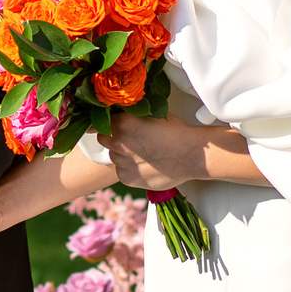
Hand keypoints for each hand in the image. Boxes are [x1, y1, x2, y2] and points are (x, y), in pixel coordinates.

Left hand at [104, 113, 229, 190]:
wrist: (192, 155)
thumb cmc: (175, 132)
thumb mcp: (152, 114)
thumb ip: (131, 114)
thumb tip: (117, 112)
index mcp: (123, 123)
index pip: (98, 122)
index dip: (103, 122)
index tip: (107, 124)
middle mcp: (118, 143)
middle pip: (103, 139)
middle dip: (113, 138)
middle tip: (130, 139)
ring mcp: (122, 163)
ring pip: (113, 156)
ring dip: (122, 154)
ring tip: (142, 153)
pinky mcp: (127, 178)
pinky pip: (121, 171)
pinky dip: (129, 168)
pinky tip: (145, 164)